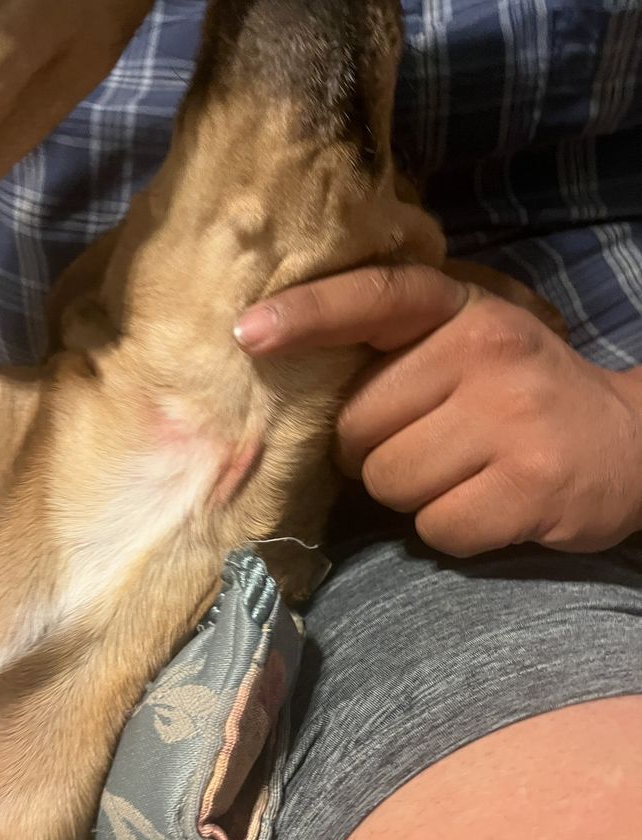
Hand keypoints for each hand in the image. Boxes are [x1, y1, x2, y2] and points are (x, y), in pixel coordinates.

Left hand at [234, 265, 641, 556]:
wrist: (627, 443)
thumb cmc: (520, 396)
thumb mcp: (467, 346)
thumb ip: (397, 351)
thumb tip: (295, 395)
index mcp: (462, 310)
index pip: (373, 299)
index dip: (307, 315)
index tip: (247, 333)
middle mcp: (485, 353)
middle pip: (357, 426)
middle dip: (371, 451)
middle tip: (423, 444)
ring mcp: (511, 420)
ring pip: (388, 481)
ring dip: (409, 494)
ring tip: (460, 473)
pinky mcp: (530, 485)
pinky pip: (434, 528)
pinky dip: (449, 530)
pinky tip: (486, 505)